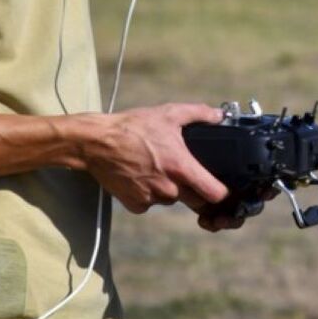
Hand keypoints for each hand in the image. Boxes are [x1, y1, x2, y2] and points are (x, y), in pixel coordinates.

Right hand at [82, 102, 228, 219]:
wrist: (96, 143)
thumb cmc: (133, 127)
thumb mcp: (169, 113)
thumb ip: (199, 113)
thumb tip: (218, 115)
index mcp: (181, 167)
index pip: (214, 194)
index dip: (221, 192)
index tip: (219, 187)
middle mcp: (168, 188)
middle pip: (195, 200)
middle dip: (194, 189)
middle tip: (181, 170)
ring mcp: (151, 198)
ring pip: (171, 200)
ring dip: (170, 189)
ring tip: (157, 167)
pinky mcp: (135, 205)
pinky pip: (150, 204)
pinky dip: (149, 194)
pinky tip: (142, 176)